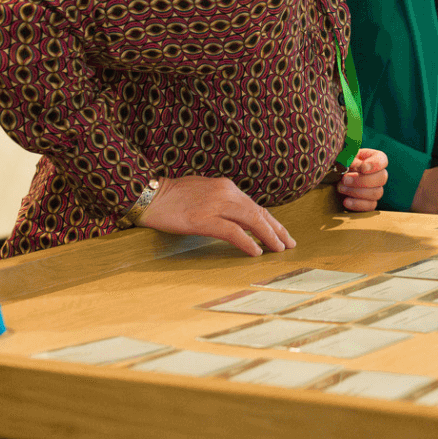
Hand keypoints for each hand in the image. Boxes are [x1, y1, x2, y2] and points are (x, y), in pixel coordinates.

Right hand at [135, 175, 295, 257]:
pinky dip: (247, 242)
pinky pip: (232, 232)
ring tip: (279, 249)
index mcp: (226, 187)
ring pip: (251, 221)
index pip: (255, 206)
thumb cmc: (173, 195)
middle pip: (259, 213)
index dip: (272, 222)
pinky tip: (256, 251)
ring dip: (268, 236)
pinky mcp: (203, 219)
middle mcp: (225, 192)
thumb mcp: (204, 191)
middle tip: (289, 244)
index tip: (282, 234)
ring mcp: (215, 205)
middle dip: (276, 230)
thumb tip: (238, 216)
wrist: (149, 195)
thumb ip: (222, 201)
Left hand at [335, 149, 387, 211]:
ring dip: (357, 192)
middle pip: (382, 178)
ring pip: (377, 193)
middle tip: (345, 179)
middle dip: (362, 180)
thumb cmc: (338, 164)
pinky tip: (346, 201)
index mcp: (372, 158)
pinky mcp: (370, 202)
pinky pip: (371, 206)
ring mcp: (375, 189)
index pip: (382, 160)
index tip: (362, 168)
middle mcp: (377, 174)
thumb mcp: (342, 158)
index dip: (375, 164)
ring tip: (340, 188)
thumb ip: (348, 158)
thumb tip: (354, 165)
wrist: (332, 178)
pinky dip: (358, 204)